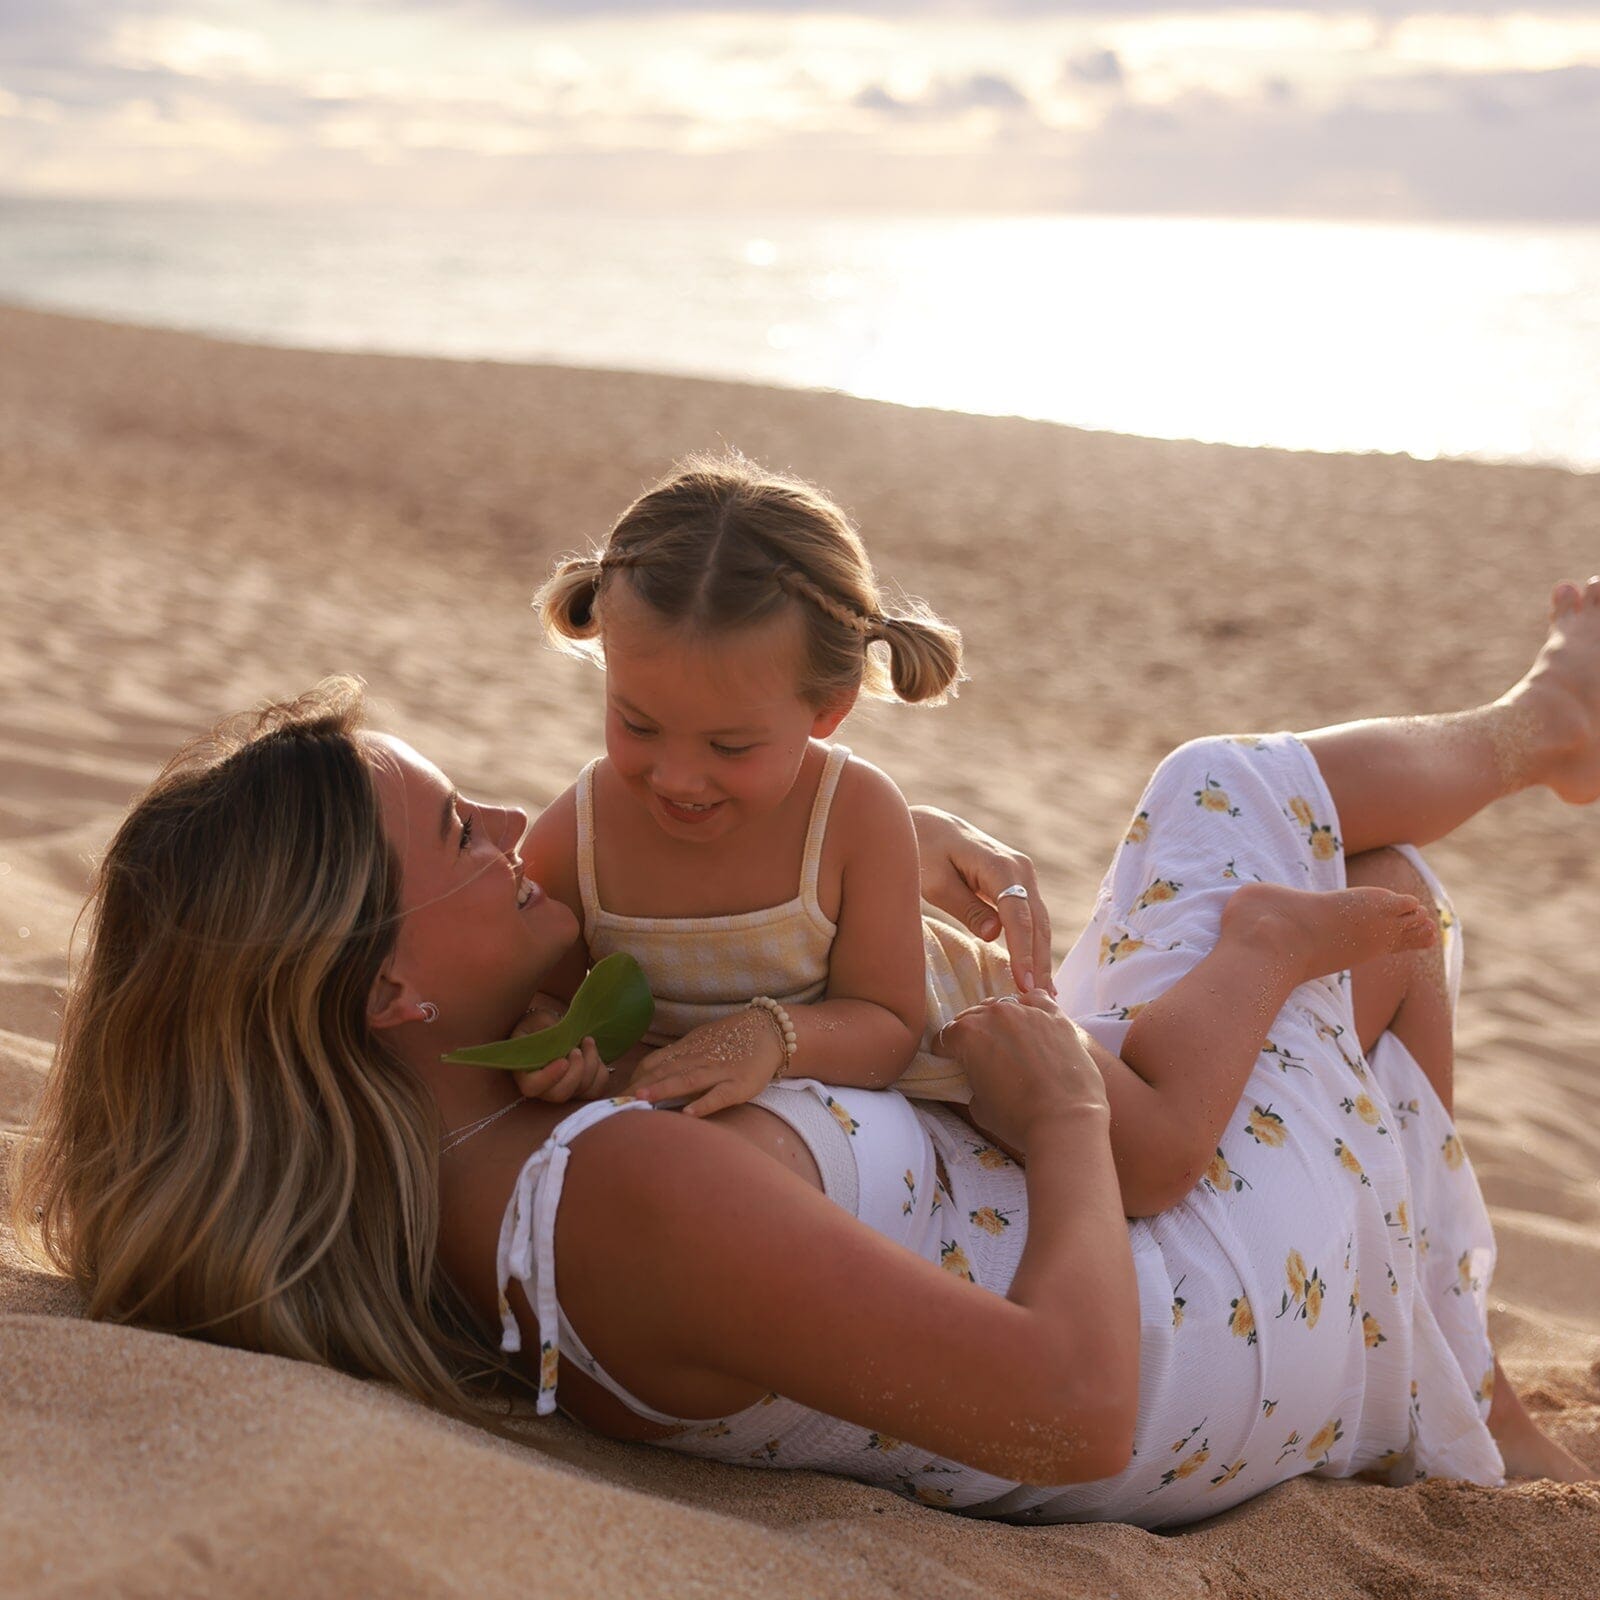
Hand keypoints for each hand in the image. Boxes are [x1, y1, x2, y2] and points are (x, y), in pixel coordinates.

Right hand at [510, 998, 611, 1102]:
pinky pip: (596, 1089)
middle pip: (560, 1094)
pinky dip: (600, 1072)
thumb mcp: (538, 1021)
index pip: (532, 1087)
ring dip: (591, 1065)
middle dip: (576, 1071)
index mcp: (524, 1071)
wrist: (555, 1027)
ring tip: (587, 1041)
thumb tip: (559, 1045)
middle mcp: (542, 1087)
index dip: (548, 1078)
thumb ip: (545, 1032)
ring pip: (581, 1091)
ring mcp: (563, 1089)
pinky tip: (593, 1052)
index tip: (563, 1061)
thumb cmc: (541, 1023)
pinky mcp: (581, 1089)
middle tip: (577, 1049)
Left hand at [628, 1010, 784, 1117]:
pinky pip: (719, 1094)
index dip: (635, 1078)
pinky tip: (688, 1113)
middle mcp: (700, 1059)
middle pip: (665, 1072)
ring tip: (641, 1100)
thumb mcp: (700, 1043)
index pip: (654, 1063)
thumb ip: (676, 1058)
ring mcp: (720, 1071)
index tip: (615, 1094)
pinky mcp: (740, 1084)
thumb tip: (646, 1075)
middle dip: (640, 1087)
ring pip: (687, 1080)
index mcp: (688, 1050)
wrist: (771, 1031)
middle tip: (616, 1102)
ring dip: (663, 1089)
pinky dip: (704, 1103)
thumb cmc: (732, 1041)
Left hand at [910, 805, 1053, 993]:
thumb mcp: (936, 880)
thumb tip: (994, 935)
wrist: (928, 825)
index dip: (1023, 952)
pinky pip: (1031, 918)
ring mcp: (1023, 875)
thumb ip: (965, 906)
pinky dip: (1034, 945)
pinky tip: (1037, 973)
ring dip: (1041, 958)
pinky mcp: (1018, 884)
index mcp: (1000, 865)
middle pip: (1036, 922)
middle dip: (1039, 962)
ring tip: (1045, 997)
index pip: (1019, 916)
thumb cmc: (924, 851)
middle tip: (1038, 1003)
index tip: (1025, 984)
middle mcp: (1020, 868)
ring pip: (1039, 922)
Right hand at [936, 993, 1106, 1157]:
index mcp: (967, 1034)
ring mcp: (1026, 1010)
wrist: (1066, 1120)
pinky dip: (1030, 1007)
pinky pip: (1036, 998)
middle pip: (973, 1017)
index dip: (946, 1053)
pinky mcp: (1054, 1015)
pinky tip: (1032, 1023)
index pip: (946, 1037)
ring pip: (1003, 1005)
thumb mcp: (977, 1106)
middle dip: (973, 1035)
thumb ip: (971, 1081)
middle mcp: (994, 1014)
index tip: (952, 1064)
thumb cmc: (1018, 1119)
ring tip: (1010, 1042)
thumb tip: (979, 1077)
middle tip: (983, 1058)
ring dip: (1000, 1021)